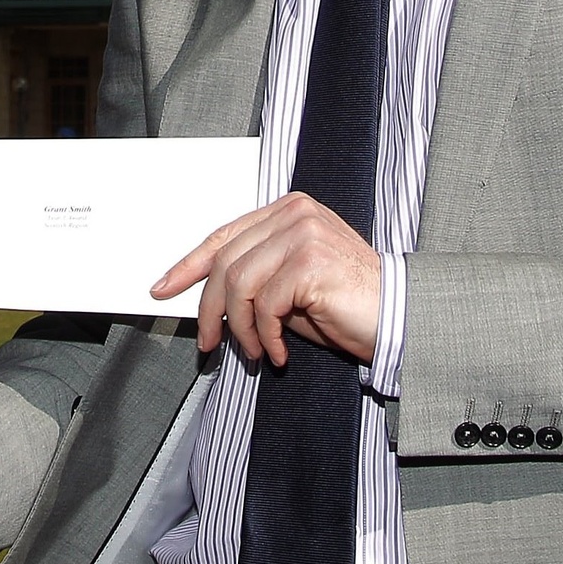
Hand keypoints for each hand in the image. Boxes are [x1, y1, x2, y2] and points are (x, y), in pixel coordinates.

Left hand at [150, 191, 381, 366]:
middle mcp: (294, 213)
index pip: (224, 235)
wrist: (398, 319)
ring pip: (238, 283)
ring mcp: (303, 233)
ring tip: (255, 352)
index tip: (164, 287)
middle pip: (225, 261)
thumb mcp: (290, 289)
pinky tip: (277, 353)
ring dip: (240, 328)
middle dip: (208, 309)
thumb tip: (207, 299)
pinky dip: (265, 336)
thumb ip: (254, 280)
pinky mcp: (310, 261)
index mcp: (288, 210)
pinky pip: (265, 304)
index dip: (189, 265)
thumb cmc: (347, 307)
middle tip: (208, 343)